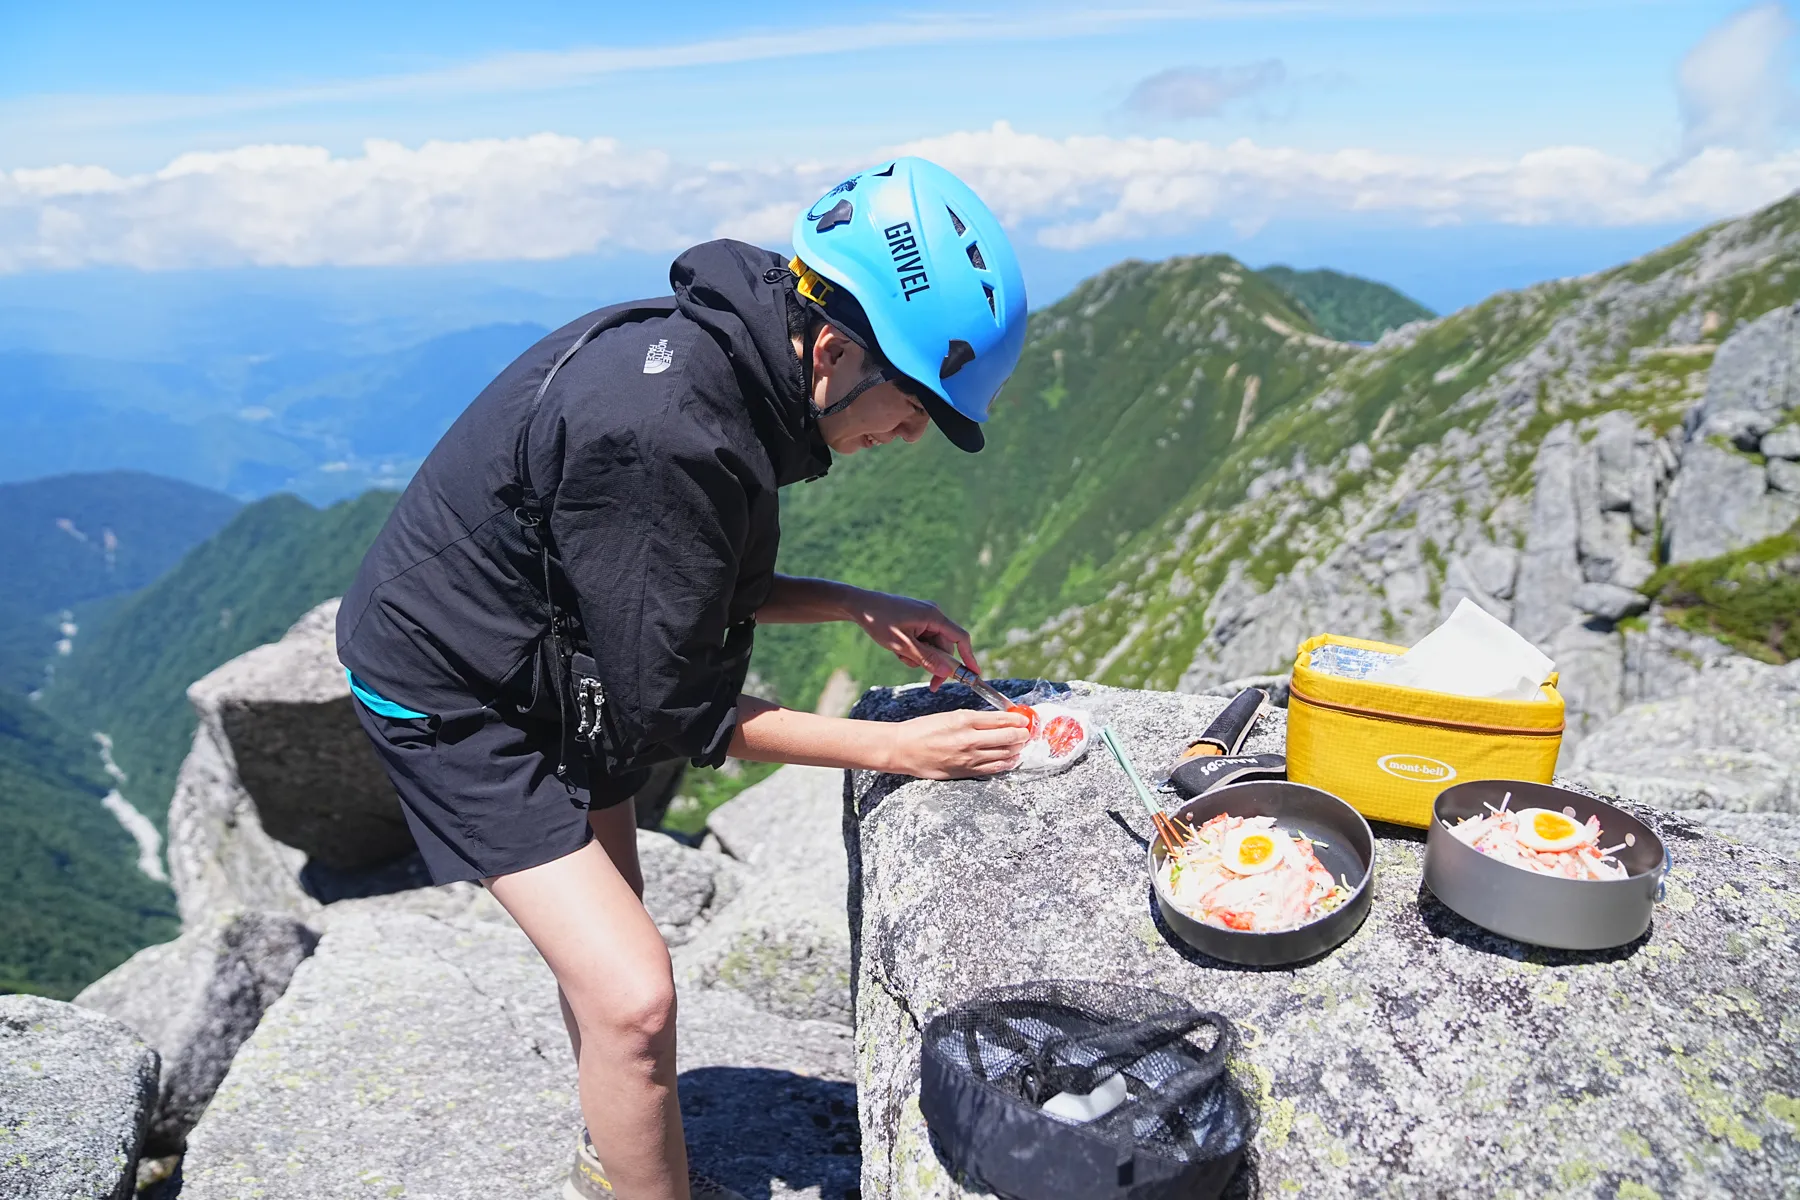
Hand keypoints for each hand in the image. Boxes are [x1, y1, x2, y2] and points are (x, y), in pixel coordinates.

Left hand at [846, 589, 976, 689]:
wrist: (859, 605)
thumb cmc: (879, 621)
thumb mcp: (902, 645)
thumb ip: (926, 659)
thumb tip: (948, 672)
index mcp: (934, 616)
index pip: (961, 639)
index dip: (970, 658)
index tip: (975, 676)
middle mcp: (933, 615)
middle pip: (946, 648)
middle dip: (936, 665)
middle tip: (931, 686)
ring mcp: (924, 618)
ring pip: (933, 647)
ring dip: (920, 658)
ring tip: (900, 654)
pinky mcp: (916, 621)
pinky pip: (923, 642)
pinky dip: (913, 650)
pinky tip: (897, 648)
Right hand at [881, 710, 1030, 779]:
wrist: (903, 748)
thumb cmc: (923, 729)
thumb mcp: (949, 716)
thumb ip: (974, 719)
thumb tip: (998, 721)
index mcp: (964, 719)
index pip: (1000, 719)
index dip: (1017, 720)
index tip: (1024, 719)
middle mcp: (968, 739)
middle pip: (1007, 737)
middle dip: (1022, 735)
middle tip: (1028, 733)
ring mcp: (968, 757)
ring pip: (1003, 754)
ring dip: (1016, 749)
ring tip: (1021, 745)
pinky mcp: (965, 771)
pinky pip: (992, 768)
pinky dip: (1006, 763)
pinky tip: (1012, 760)